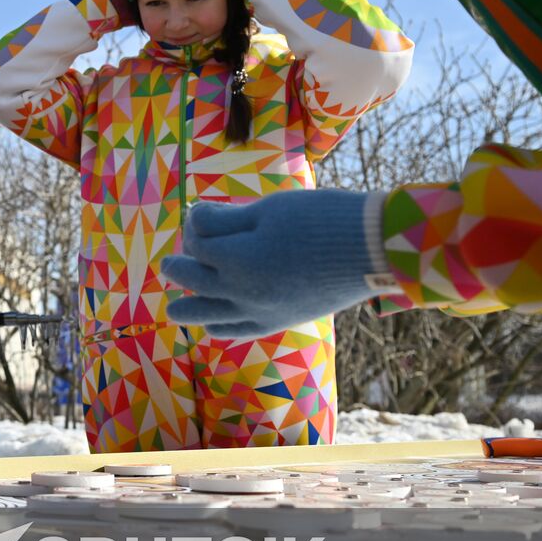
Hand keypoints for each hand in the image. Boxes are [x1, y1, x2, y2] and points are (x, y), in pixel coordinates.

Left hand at [160, 189, 386, 338]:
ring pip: (209, 316)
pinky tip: (213, 324)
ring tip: (175, 308)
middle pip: (195, 282)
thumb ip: (227, 220)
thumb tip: (195, 222)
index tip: (200, 214)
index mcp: (238, 259)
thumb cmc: (320, 219)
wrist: (373, 248)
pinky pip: (239, 330)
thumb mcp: (269, 210)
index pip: (199, 244)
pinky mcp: (279, 321)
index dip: (195, 225)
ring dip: (188, 309)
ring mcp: (261, 311)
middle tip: (169, 263)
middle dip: (179, 269)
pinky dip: (219, 327)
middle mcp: (243, 292)